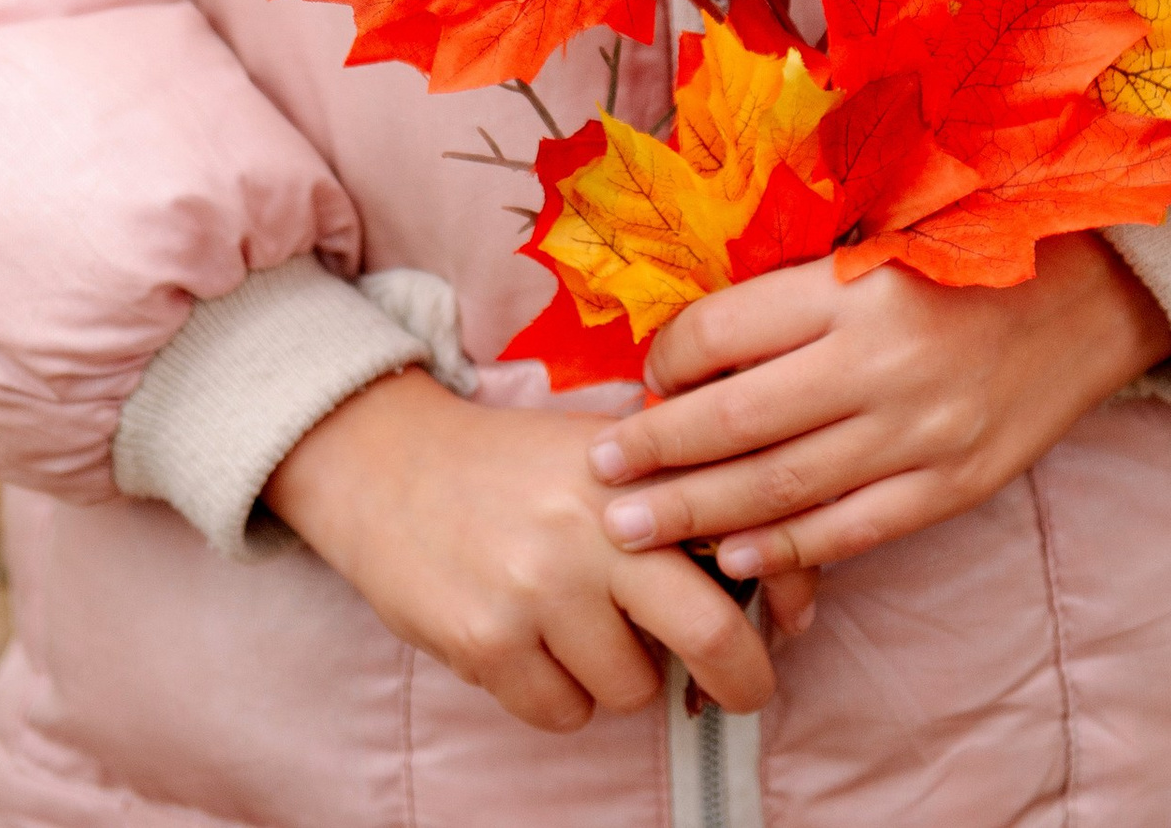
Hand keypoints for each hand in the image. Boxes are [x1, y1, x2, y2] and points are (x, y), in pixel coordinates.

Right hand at [264, 368, 787, 734]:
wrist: (386, 461)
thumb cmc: (511, 467)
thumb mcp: (600, 457)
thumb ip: (674, 502)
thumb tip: (764, 585)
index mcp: (635, 468)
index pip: (740, 540)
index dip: (780, 594)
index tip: (785, 628)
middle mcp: (596, 524)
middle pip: (710, 631)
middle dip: (740, 678)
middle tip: (740, 691)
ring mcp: (540, 585)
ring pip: (630, 688)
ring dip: (615, 675)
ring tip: (572, 623)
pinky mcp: (488, 640)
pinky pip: (562, 713)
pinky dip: (555, 695)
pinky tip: (524, 640)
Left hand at [585, 236, 1170, 584]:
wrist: (1088, 295)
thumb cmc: (966, 253)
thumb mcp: (876, 241)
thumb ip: (794, 290)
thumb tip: (694, 343)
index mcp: (850, 286)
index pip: (723, 334)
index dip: (665, 362)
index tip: (641, 379)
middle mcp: (878, 361)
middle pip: (735, 423)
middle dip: (655, 457)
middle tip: (599, 479)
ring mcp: (919, 432)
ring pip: (783, 489)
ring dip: (698, 515)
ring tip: (634, 533)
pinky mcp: (954, 484)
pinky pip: (852, 529)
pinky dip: (788, 550)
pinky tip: (736, 560)